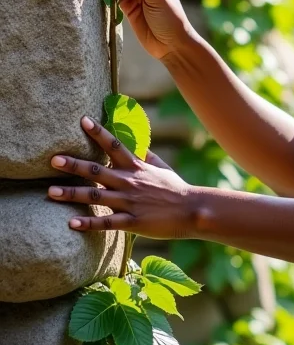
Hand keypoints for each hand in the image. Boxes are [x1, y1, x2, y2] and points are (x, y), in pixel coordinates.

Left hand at [48, 116, 199, 238]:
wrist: (192, 210)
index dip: (99, 133)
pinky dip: (88, 223)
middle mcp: (130, 182)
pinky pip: (107, 223)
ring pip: (96, 197)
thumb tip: (138, 143)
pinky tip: (71, 223)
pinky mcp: (132, 222)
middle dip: (74, 165)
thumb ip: (147, 156)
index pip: (115, 146)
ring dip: (72, 194)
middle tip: (53, 160)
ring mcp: (130, 202)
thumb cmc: (176, 188)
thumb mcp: (162, 167)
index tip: (83, 121)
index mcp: (137, 167)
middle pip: (97, 171)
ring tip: (50, 192)